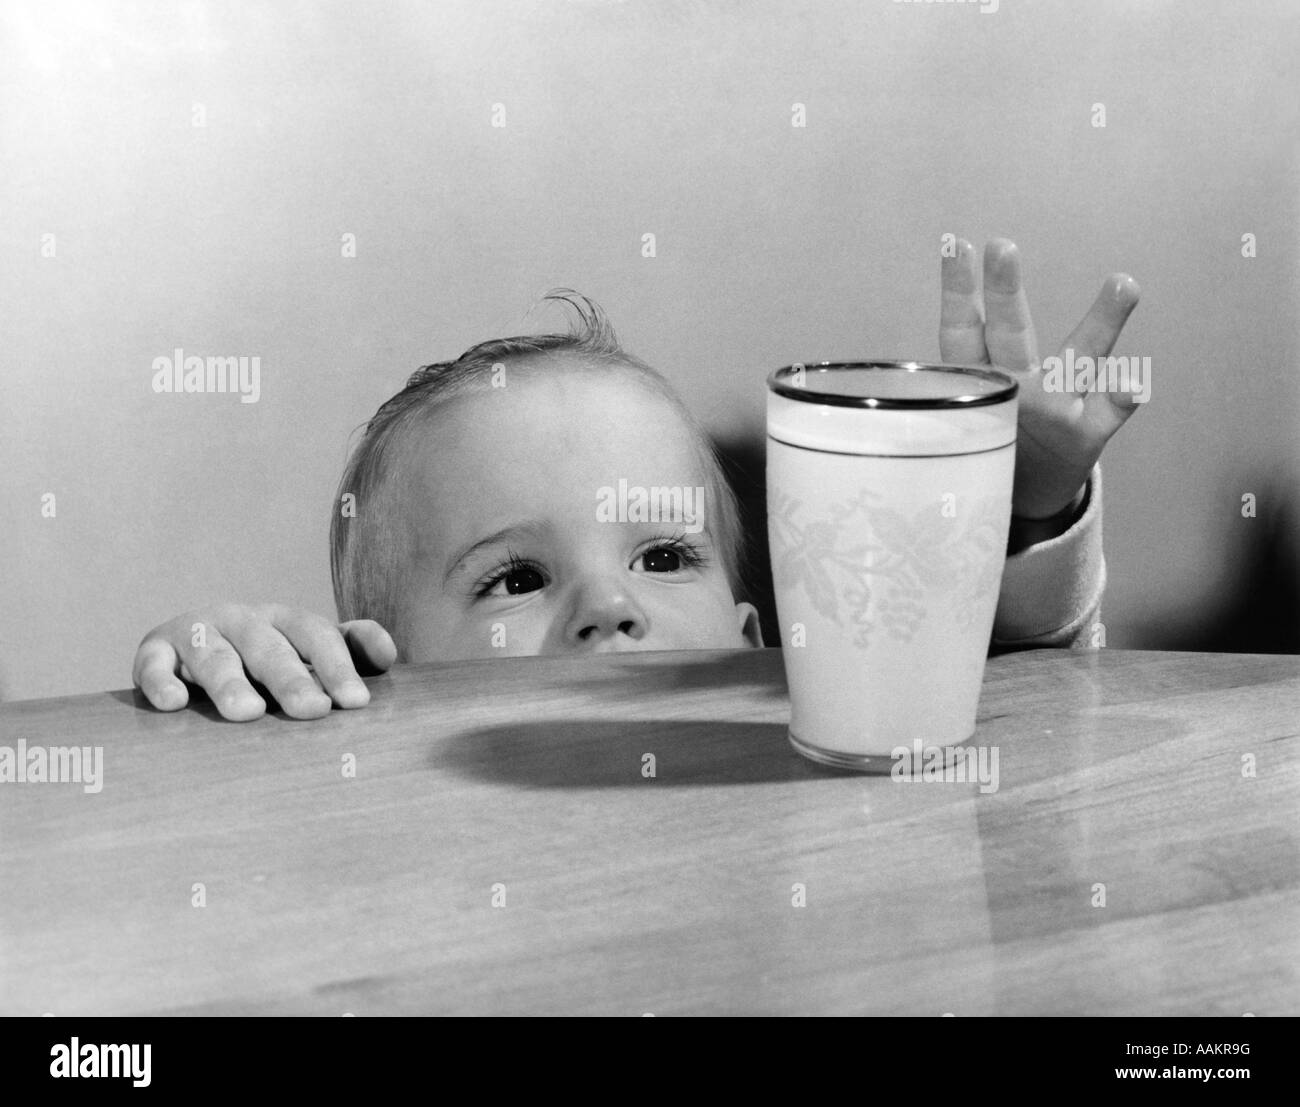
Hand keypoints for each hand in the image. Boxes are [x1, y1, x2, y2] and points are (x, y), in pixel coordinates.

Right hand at [133, 604, 397, 720]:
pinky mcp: (155, 651)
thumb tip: (387, 654)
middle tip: (314, 711)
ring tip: (248, 713)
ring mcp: (197, 633)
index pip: (317, 635)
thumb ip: (350, 649)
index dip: (338, 665)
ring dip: (229, 682)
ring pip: (214, 656)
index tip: (356, 702)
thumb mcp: (307, 649)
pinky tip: (173, 704)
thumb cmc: (264, 659)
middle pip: (269, 648)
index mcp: (284, 620)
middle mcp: (242, 620)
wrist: (190, 646)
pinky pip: (154, 665)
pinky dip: (160, 681)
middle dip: (292, 679)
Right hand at [940, 238, 1142, 519]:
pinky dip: (1121, 397)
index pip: (962, 330)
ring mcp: (1053, 412)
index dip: (956, 291)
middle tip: (1002, 246)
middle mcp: (1014, 391)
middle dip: (1006, 293)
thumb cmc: (1002, 433)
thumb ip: (973, 350)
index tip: (953, 243)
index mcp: (981, 381)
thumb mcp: (970, 396)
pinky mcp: (1088, 436)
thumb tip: (977, 290)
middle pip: (1006, 336)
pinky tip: (1136, 383)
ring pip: (1073, 364)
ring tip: (1128, 282)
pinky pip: (1107, 412)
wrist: (1025, 496)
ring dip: (1100, 325)